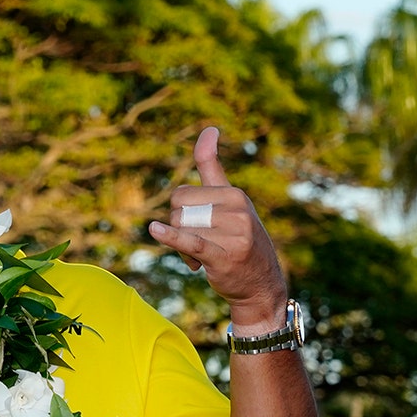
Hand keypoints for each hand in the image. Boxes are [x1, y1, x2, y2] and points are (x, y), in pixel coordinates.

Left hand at [148, 127, 286, 330]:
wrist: (261, 286)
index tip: (210, 129)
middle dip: (179, 225)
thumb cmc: (238, 243)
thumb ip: (214, 175)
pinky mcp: (223, 255)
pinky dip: (170, 237)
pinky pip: (189, 241)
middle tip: (198, 243)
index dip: (202, 158)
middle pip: (177, 205)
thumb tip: (208, 131)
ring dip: (181, 246)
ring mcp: (232, 232)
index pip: (195, 181)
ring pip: (180, 227)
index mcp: (235, 195)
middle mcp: (236, 209)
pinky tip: (156, 231)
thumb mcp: (231, 207)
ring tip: (202, 256)